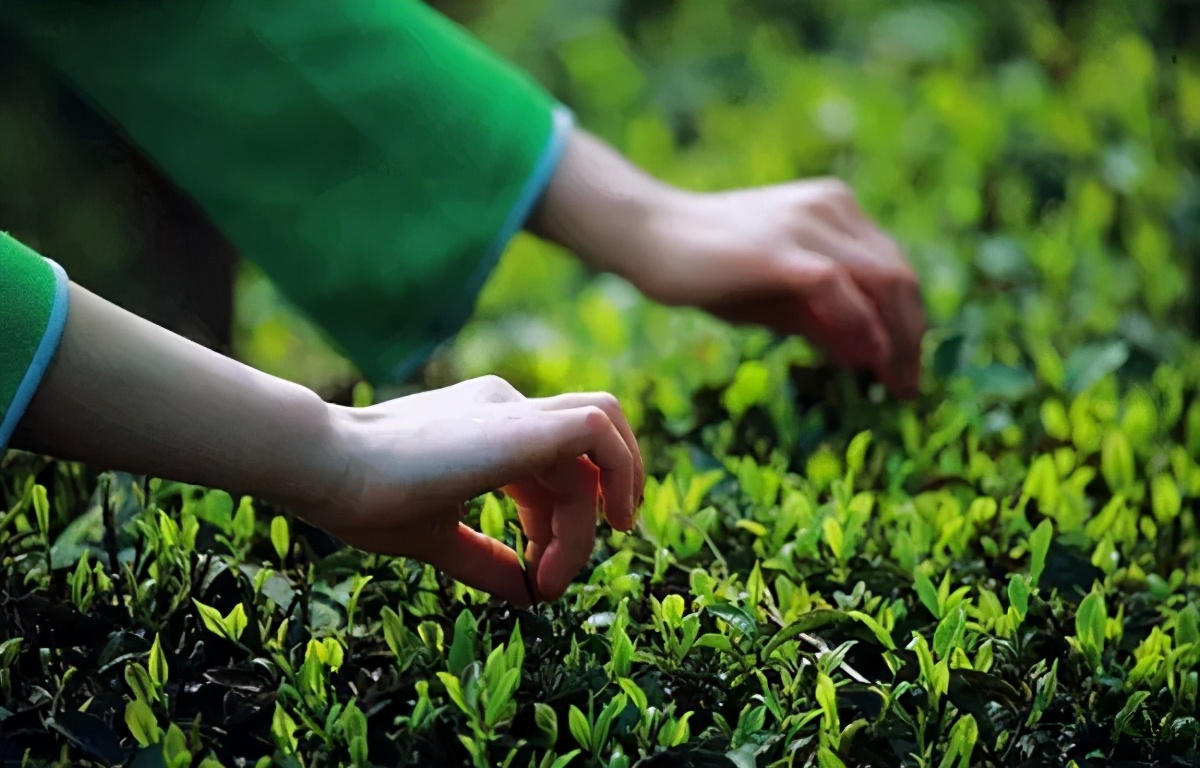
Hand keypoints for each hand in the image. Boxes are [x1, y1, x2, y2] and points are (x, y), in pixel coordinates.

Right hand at [307, 376, 644, 606]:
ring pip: (600, 441)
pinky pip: (598, 430)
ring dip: (597, 511)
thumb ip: (484, 559)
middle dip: (591, 512)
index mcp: (487, 425)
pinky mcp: (521, 423)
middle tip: (555, 575)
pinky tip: (602, 528)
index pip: (554, 466)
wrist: (321, 465)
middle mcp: (507, 405)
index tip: (535, 580)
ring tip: (559, 570)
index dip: (558, 527)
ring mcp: (514, 407)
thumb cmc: (361, 496)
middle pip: (587, 449)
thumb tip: (527, 596)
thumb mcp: (436, 536)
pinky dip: (616, 477)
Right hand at [529, 129, 926, 397]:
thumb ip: (824, 318)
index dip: (909, 322)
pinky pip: (839, 290)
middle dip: (912, 337)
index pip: (894, 268)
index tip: (905, 369)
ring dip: (897, 339)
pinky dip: (861, 327)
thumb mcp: (779, 296)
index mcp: (835, 209)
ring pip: (883, 281)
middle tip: (908, 387)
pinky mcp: (779, 250)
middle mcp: (831, 208)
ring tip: (894, 382)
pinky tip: (865, 361)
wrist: (649, 235)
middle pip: (900, 276)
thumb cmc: (709, 267)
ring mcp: (807, 224)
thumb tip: (871, 356)